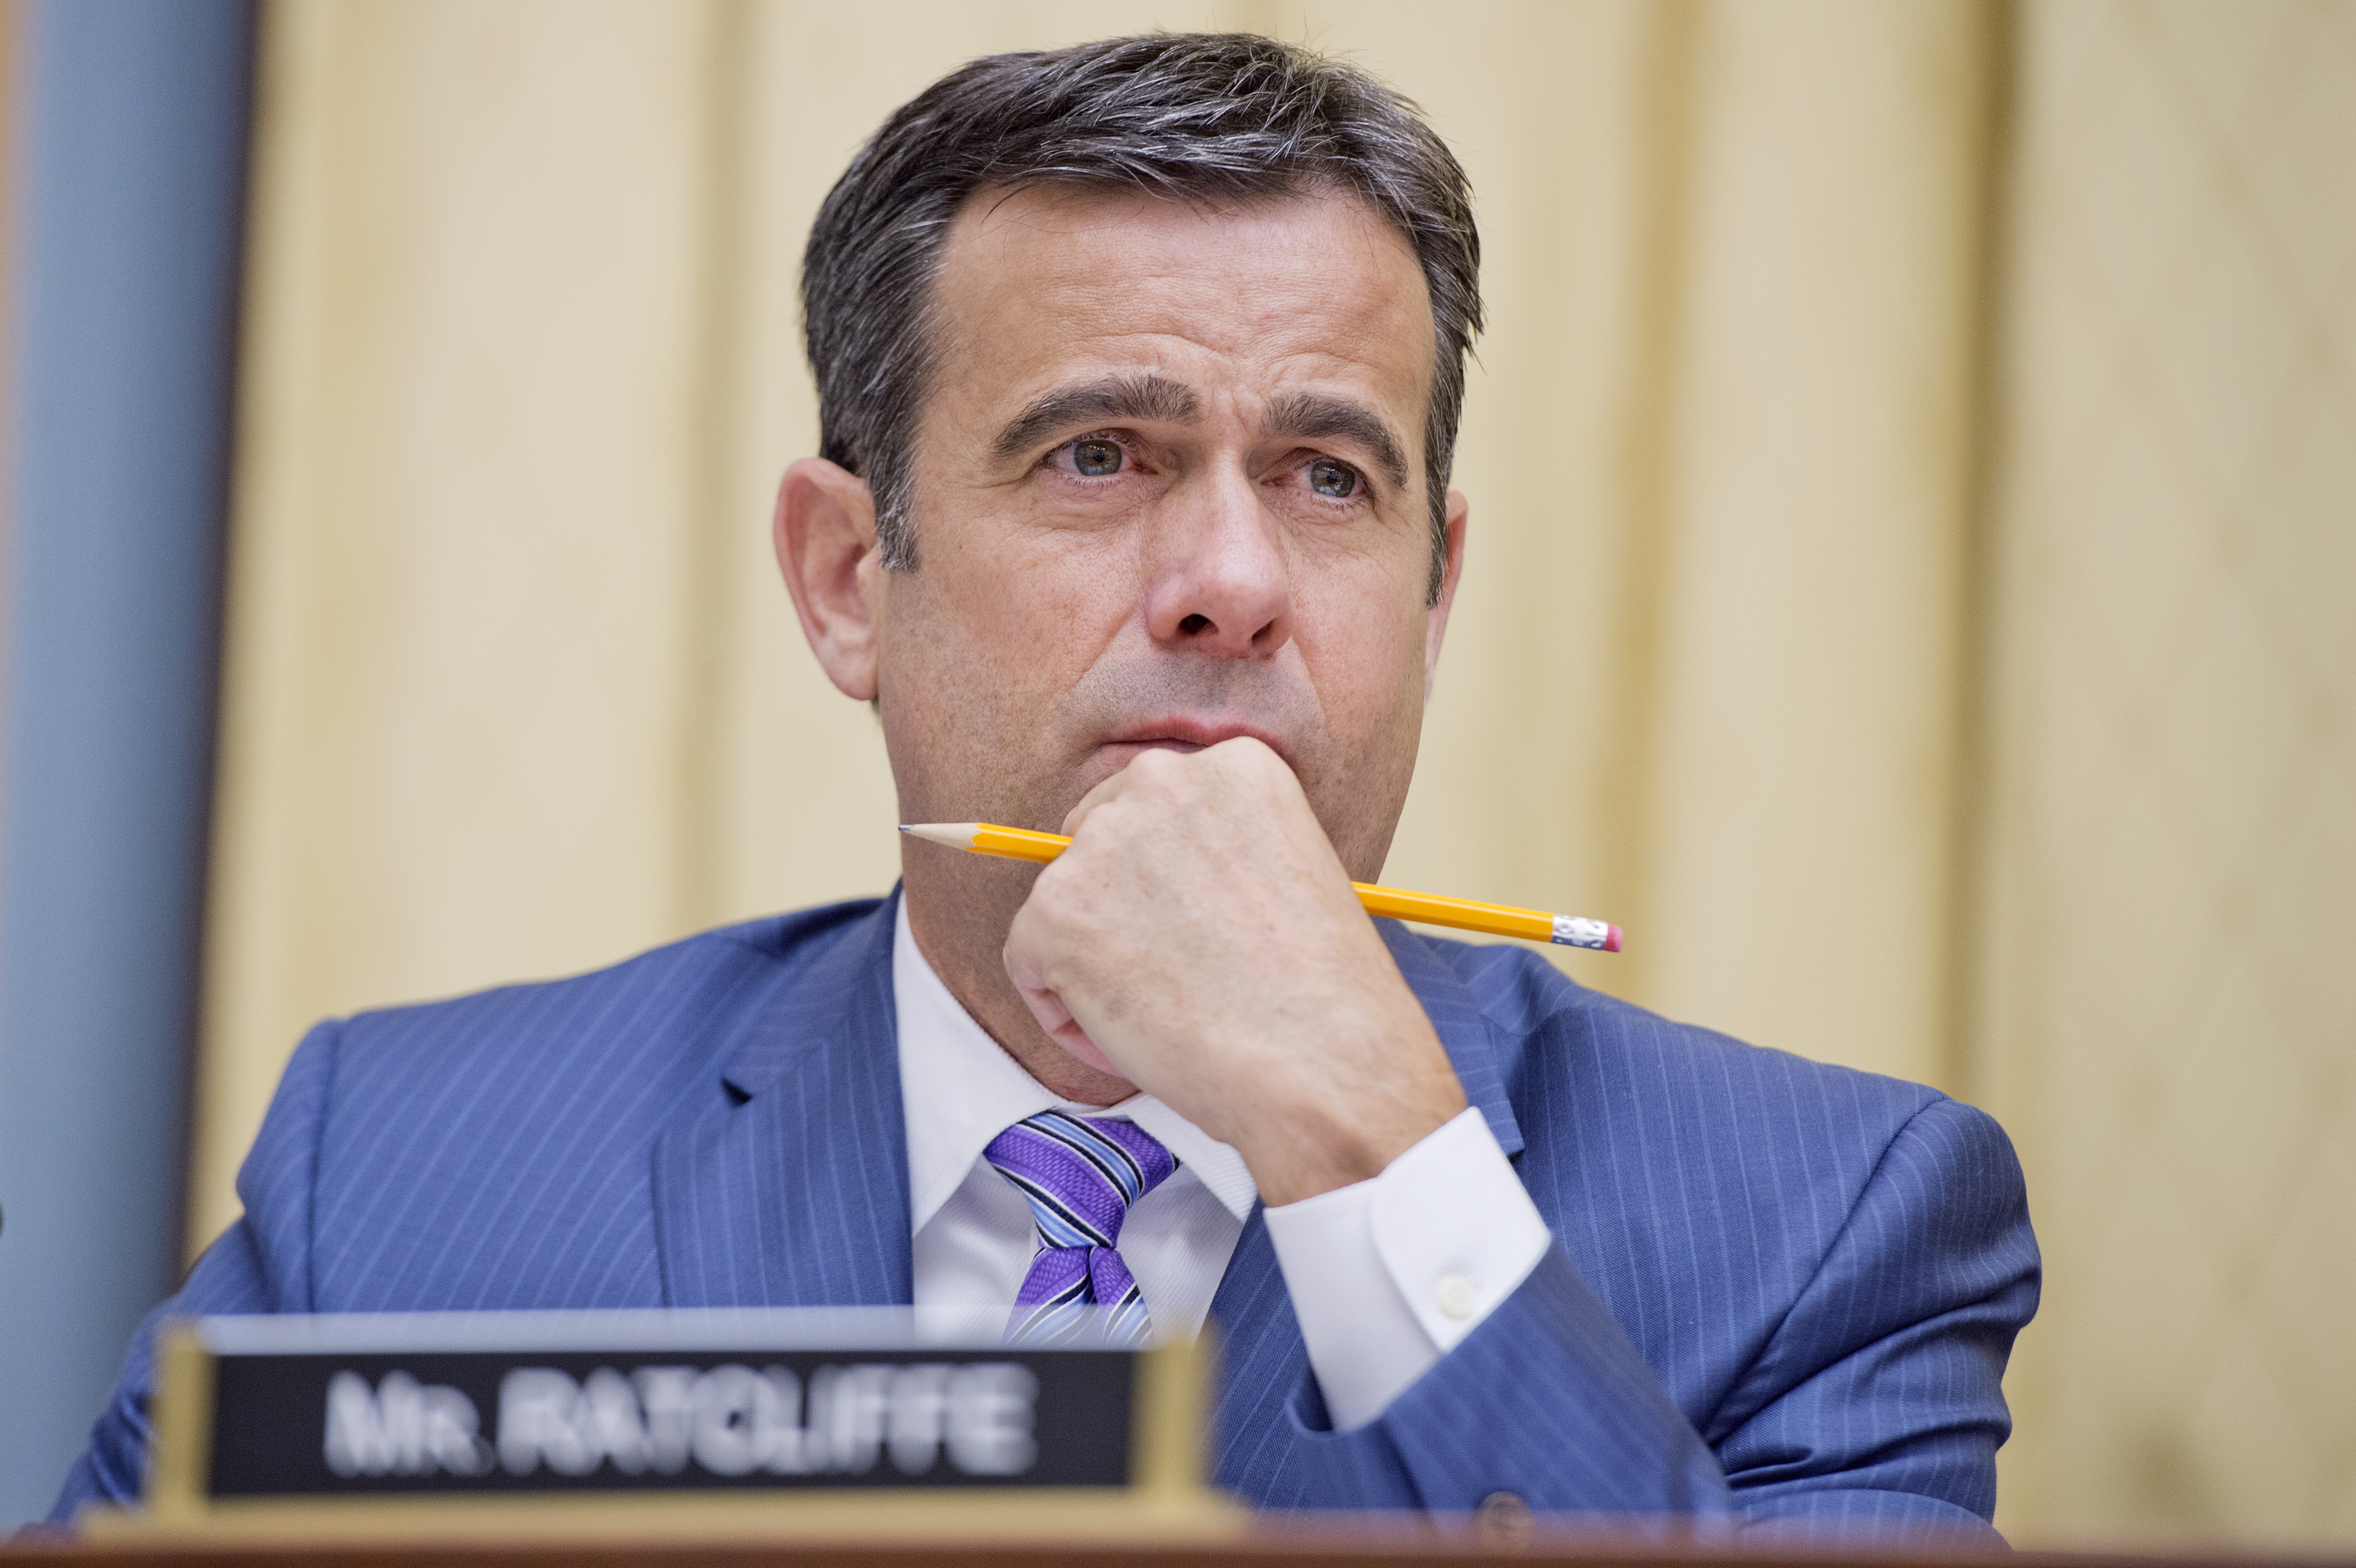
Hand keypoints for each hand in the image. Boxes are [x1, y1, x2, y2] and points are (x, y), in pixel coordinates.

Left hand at [1000, 737, 1466, 1204]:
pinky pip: (1028, 960)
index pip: (1157, 805)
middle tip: (1170, 975)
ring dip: (1094, 962)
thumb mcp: (1290, 876)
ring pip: (1062, 905)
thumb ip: (1218, 852)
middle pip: (1096, 838)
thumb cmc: (1321, 996)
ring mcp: (1101, 843)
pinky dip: (1064, 1011)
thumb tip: (1147, 880)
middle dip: (1117, 907)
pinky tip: (1127, 1038)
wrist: (1325, 1067)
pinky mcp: (1055, 908)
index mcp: (1235, 766)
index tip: (1195, 929)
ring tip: (1166, 1016)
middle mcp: (1163, 780)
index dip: (1164, 877)